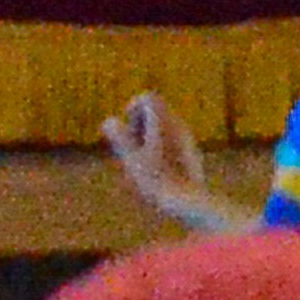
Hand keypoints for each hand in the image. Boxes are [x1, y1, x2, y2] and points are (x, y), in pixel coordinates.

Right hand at [101, 92, 230, 233]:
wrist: (189, 201)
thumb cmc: (157, 180)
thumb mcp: (131, 159)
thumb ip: (120, 137)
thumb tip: (109, 121)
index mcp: (164, 122)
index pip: (148, 98)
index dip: (133, 109)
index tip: (128, 130)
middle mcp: (178, 125)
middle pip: (156, 111)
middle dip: (139, 125)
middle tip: (132, 147)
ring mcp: (187, 139)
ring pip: (163, 127)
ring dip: (148, 137)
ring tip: (142, 161)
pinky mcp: (191, 153)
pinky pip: (171, 141)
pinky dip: (159, 148)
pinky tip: (156, 171)